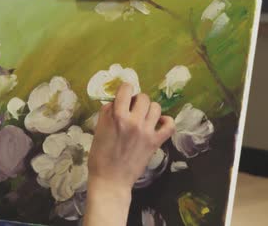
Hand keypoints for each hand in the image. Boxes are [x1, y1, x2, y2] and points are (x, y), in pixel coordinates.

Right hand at [83, 83, 174, 225]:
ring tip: (144, 117)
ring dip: (150, 109)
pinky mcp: (155, 142)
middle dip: (137, 100)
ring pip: (156, 107)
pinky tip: (159, 123)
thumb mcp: (98, 130)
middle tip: (132, 109)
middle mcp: (133, 120)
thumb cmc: (99, 157)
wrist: (110, 180)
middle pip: (143, 97)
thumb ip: (107, 114)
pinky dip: (167, 121)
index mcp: (116, 116)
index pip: (125, 89)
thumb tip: (115, 102)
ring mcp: (146, 131)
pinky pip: (169, 125)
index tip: (123, 94)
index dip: (124, 89)